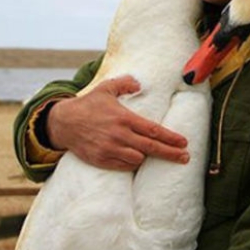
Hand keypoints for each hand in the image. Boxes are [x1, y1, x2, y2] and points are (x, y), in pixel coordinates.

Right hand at [46, 76, 189, 170]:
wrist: (63, 123)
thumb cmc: (87, 105)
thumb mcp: (105, 88)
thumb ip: (124, 83)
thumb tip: (138, 83)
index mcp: (123, 118)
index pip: (153, 130)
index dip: (170, 137)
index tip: (184, 142)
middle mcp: (118, 135)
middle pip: (151, 148)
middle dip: (171, 153)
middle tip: (186, 157)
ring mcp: (110, 149)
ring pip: (138, 159)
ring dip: (147, 157)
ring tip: (156, 154)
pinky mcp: (101, 160)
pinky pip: (123, 166)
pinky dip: (132, 164)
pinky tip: (137, 159)